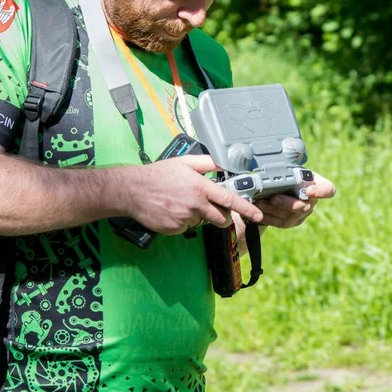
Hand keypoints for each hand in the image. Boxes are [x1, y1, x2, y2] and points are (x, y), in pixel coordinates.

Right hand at [123, 155, 264, 235]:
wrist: (132, 190)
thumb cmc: (157, 175)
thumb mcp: (184, 162)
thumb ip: (207, 163)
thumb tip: (224, 163)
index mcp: (200, 187)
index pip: (229, 200)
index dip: (246, 208)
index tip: (258, 214)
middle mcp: (195, 205)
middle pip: (220, 217)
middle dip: (222, 216)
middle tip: (212, 208)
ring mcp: (185, 219)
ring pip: (202, 222)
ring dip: (198, 215)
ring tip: (181, 203)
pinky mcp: (175, 229)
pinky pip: (186, 227)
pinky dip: (183, 221)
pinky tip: (172, 210)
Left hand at [254, 172, 335, 228]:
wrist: (277, 185)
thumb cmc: (285, 172)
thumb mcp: (288, 166)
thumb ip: (288, 164)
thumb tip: (281, 153)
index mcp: (317, 184)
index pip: (328, 190)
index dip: (321, 192)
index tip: (309, 190)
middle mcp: (312, 200)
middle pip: (305, 207)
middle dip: (287, 203)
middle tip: (273, 197)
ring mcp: (303, 213)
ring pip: (290, 217)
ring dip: (273, 210)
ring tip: (260, 203)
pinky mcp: (291, 222)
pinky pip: (281, 223)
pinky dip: (269, 217)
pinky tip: (259, 211)